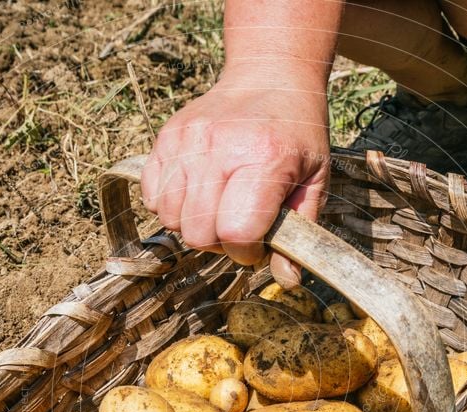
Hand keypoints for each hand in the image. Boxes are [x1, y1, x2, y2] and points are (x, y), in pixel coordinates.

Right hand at [140, 63, 330, 285]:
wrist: (270, 75)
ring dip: (194, 226)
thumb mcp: (314, 181)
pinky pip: (152, 196)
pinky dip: (170, 205)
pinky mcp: (166, 138)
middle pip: (198, 232)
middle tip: (239, 226)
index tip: (259, 242)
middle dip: (219, 242)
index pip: (237, 232)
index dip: (247, 251)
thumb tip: (286, 281)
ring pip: (170, 219)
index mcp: (264, 158)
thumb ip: (301, 234)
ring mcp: (188, 141)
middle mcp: (220, 147)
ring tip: (218, 209)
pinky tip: (197, 193)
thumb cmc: (297, 134)